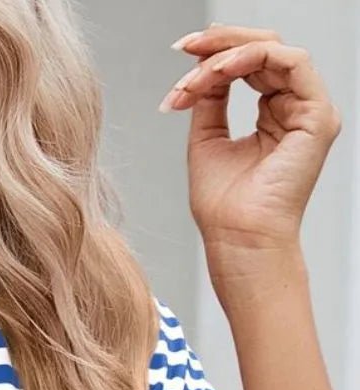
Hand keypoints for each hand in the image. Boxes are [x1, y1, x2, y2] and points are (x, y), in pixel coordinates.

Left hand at [159, 23, 340, 276]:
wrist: (237, 240)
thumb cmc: (224, 209)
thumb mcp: (207, 140)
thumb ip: (209, 100)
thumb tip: (203, 69)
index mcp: (274, 115)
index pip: (252, 65)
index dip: (215, 53)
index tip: (180, 54)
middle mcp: (296, 108)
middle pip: (265, 49)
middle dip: (220, 42)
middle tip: (185, 47)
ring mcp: (310, 110)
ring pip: (275, 50)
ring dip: (227, 54)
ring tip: (195, 72)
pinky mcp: (318, 116)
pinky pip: (290, 62)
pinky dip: (250, 59)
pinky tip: (217, 72)